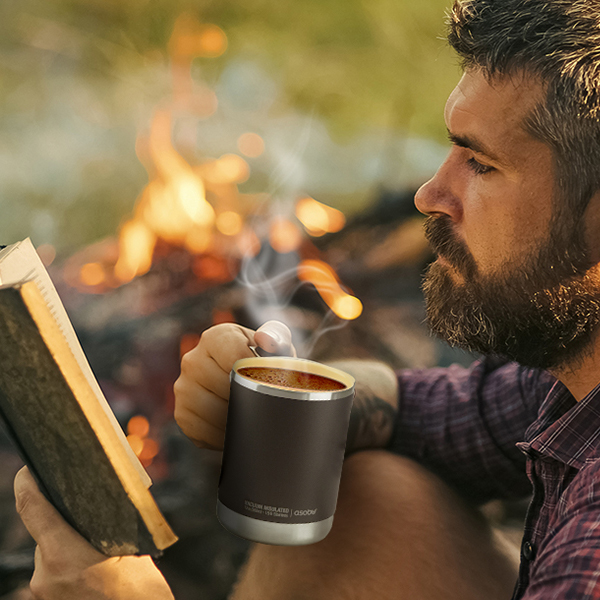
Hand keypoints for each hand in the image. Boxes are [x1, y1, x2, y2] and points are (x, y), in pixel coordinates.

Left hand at [14, 467, 173, 599]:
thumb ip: (106, 527)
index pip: (31, 507)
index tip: (28, 468)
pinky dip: (70, 562)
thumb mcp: (131, 549)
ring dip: (70, 544)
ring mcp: (44, 590)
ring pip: (51, 552)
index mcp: (63, 554)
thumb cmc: (141, 594)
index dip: (26, 482)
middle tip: (93, 517)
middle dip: (66, 520)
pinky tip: (95, 567)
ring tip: (101, 551)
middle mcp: (45, 573)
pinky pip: (54, 570)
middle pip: (45, 531)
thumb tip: (100, 505)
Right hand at [174, 320, 295, 449]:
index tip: (267, 382)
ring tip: (251, 415)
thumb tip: (266, 341)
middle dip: (246, 398)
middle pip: (223, 387)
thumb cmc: (264, 361)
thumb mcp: (275, 343)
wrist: (247, 382)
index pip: (234, 359)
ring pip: (211, 411)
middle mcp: (193, 360)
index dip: (255, 375)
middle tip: (262, 402)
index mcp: (215, 338)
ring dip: (235, 418)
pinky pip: (202, 432)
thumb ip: (276, 335)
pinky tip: (235, 428)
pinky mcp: (182, 414)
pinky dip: (222, 435)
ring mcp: (184, 388)